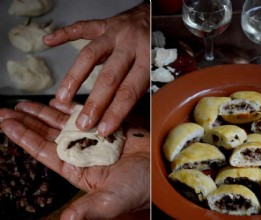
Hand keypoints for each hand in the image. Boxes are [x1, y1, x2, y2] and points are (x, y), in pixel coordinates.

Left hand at [0, 101, 149, 218]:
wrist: (161, 169)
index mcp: (76, 169)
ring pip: (62, 122)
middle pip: (47, 134)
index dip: (24, 137)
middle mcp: (81, 152)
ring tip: (24, 103)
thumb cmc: (138, 188)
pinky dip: (70, 107)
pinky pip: (84, 113)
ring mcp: (93, 137)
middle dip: (27, 122)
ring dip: (43, 112)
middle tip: (7, 109)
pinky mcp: (107, 124)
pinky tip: (56, 101)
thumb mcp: (111, 200)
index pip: (43, 151)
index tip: (5, 124)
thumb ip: (88, 208)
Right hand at [43, 3, 149, 136]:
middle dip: (94, 102)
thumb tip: (123, 114)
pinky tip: (49, 41)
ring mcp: (116, 32)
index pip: (129, 91)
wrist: (158, 16)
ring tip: (62, 97)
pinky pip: (82, 28)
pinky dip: (64, 34)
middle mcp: (131, 45)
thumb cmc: (158, 47)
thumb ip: (143, 87)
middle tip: (82, 122)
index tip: (103, 130)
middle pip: (109, 77)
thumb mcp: (160, 68)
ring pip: (90, 54)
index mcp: (148, 60)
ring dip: (74, 77)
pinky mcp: (105, 23)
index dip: (116, 112)